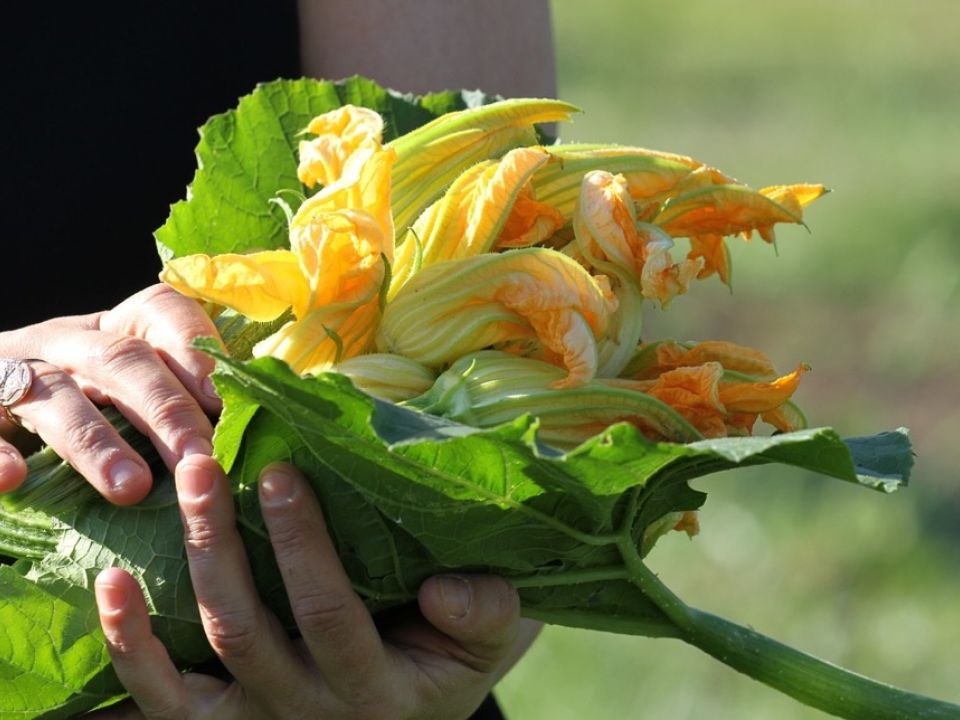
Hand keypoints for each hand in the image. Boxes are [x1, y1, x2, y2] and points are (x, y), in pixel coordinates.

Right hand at [0, 284, 221, 503]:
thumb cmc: (81, 402)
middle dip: (165, 409)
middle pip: (120, 359)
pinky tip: (14, 478)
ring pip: (55, 396)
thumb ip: (181, 399)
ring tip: (131, 488)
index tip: (225, 397)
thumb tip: (252, 430)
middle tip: (200, 458)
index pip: (160, 312)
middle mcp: (65, 342)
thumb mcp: (128, 387)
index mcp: (114, 329)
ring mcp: (12, 374)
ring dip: (95, 442)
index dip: (195, 350)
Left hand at [92, 457, 539, 719]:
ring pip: (200, 664)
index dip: (302, 548)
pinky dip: (129, 649)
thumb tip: (443, 593)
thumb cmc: (454, 652)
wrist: (420, 703)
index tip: (283, 472)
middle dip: (222, 544)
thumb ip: (485, 612)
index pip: (330, 616)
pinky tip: (109, 585)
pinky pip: (163, 701)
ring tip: (169, 500)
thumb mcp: (493, 634)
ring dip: (177, 577)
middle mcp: (310, 714)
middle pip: (250, 633)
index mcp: (379, 690)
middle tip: (204, 466)